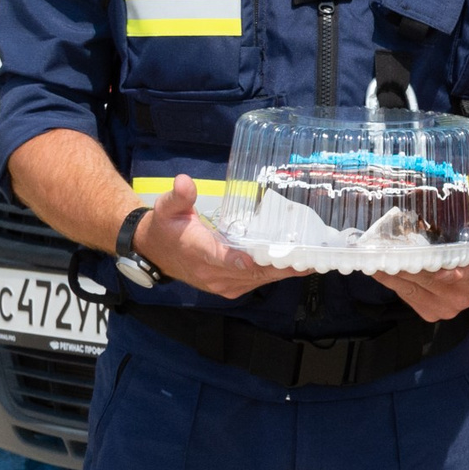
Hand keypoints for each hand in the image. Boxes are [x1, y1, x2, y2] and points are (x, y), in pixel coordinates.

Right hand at [132, 175, 308, 298]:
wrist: (155, 252)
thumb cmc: (166, 227)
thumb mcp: (167, 207)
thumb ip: (179, 197)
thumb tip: (184, 182)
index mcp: (198, 251)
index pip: (221, 258)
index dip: (240, 260)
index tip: (260, 258)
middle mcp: (211, 273)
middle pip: (251, 272)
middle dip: (280, 265)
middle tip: (310, 254)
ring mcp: (222, 284)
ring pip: (258, 280)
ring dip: (284, 271)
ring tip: (312, 259)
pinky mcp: (229, 287)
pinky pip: (256, 283)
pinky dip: (276, 275)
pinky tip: (298, 265)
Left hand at [376, 242, 468, 323]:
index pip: (464, 278)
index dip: (449, 274)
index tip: (437, 269)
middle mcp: (460, 299)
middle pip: (428, 281)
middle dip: (408, 264)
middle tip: (387, 248)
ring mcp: (441, 308)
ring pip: (412, 288)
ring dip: (392, 272)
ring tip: (375, 255)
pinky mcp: (426, 310)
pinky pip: (404, 294)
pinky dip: (390, 279)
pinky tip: (377, 266)